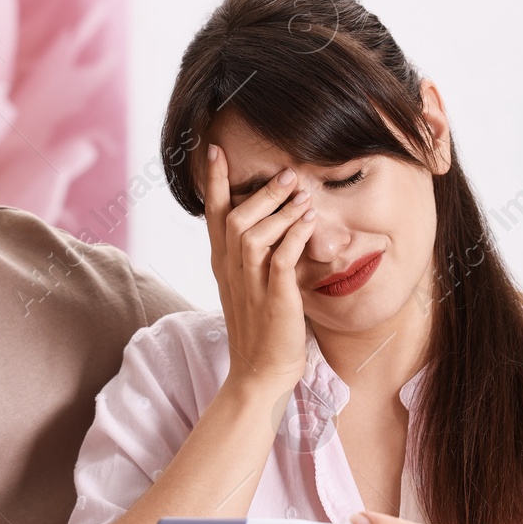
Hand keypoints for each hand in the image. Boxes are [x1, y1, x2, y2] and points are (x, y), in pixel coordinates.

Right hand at [202, 143, 316, 394]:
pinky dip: (294, 237)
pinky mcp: (272, 300)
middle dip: (261, 192)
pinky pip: (279, 260)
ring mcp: (249, 286)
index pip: (213, 216)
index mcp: (224, 266)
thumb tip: (275, 224)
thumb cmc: (263, 329)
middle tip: (286, 173)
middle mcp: (231, 271)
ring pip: (252, 234)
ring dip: (279, 210)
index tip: (216, 150)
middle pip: (234, 218)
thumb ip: (258, 256)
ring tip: (303, 194)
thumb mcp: (252, 286)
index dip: (214, 182)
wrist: (260, 373)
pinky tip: (309, 222)